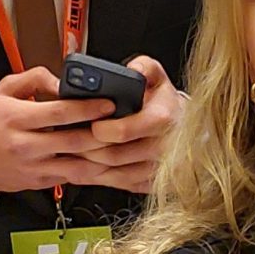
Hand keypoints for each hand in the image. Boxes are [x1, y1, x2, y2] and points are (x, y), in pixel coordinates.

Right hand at [0, 66, 113, 194]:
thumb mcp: (3, 90)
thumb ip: (34, 79)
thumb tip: (61, 81)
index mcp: (17, 118)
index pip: (60, 113)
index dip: (88, 108)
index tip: (108, 104)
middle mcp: (26, 144)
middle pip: (74, 141)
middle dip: (103, 133)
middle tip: (122, 125)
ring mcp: (33, 167)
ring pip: (77, 165)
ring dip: (101, 157)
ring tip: (119, 146)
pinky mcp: (38, 183)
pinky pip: (70, 177)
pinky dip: (90, 171)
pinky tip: (103, 162)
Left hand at [80, 54, 182, 195]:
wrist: (187, 130)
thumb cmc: (166, 104)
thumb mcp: (158, 77)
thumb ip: (145, 67)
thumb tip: (133, 69)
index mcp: (162, 119)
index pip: (124, 131)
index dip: (100, 129)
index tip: (87, 124)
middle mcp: (161, 147)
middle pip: (114, 155)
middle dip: (86, 149)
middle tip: (67, 142)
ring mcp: (157, 168)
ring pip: (115, 174)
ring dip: (89, 167)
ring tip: (69, 157)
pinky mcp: (151, 182)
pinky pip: (121, 185)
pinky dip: (99, 180)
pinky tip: (83, 172)